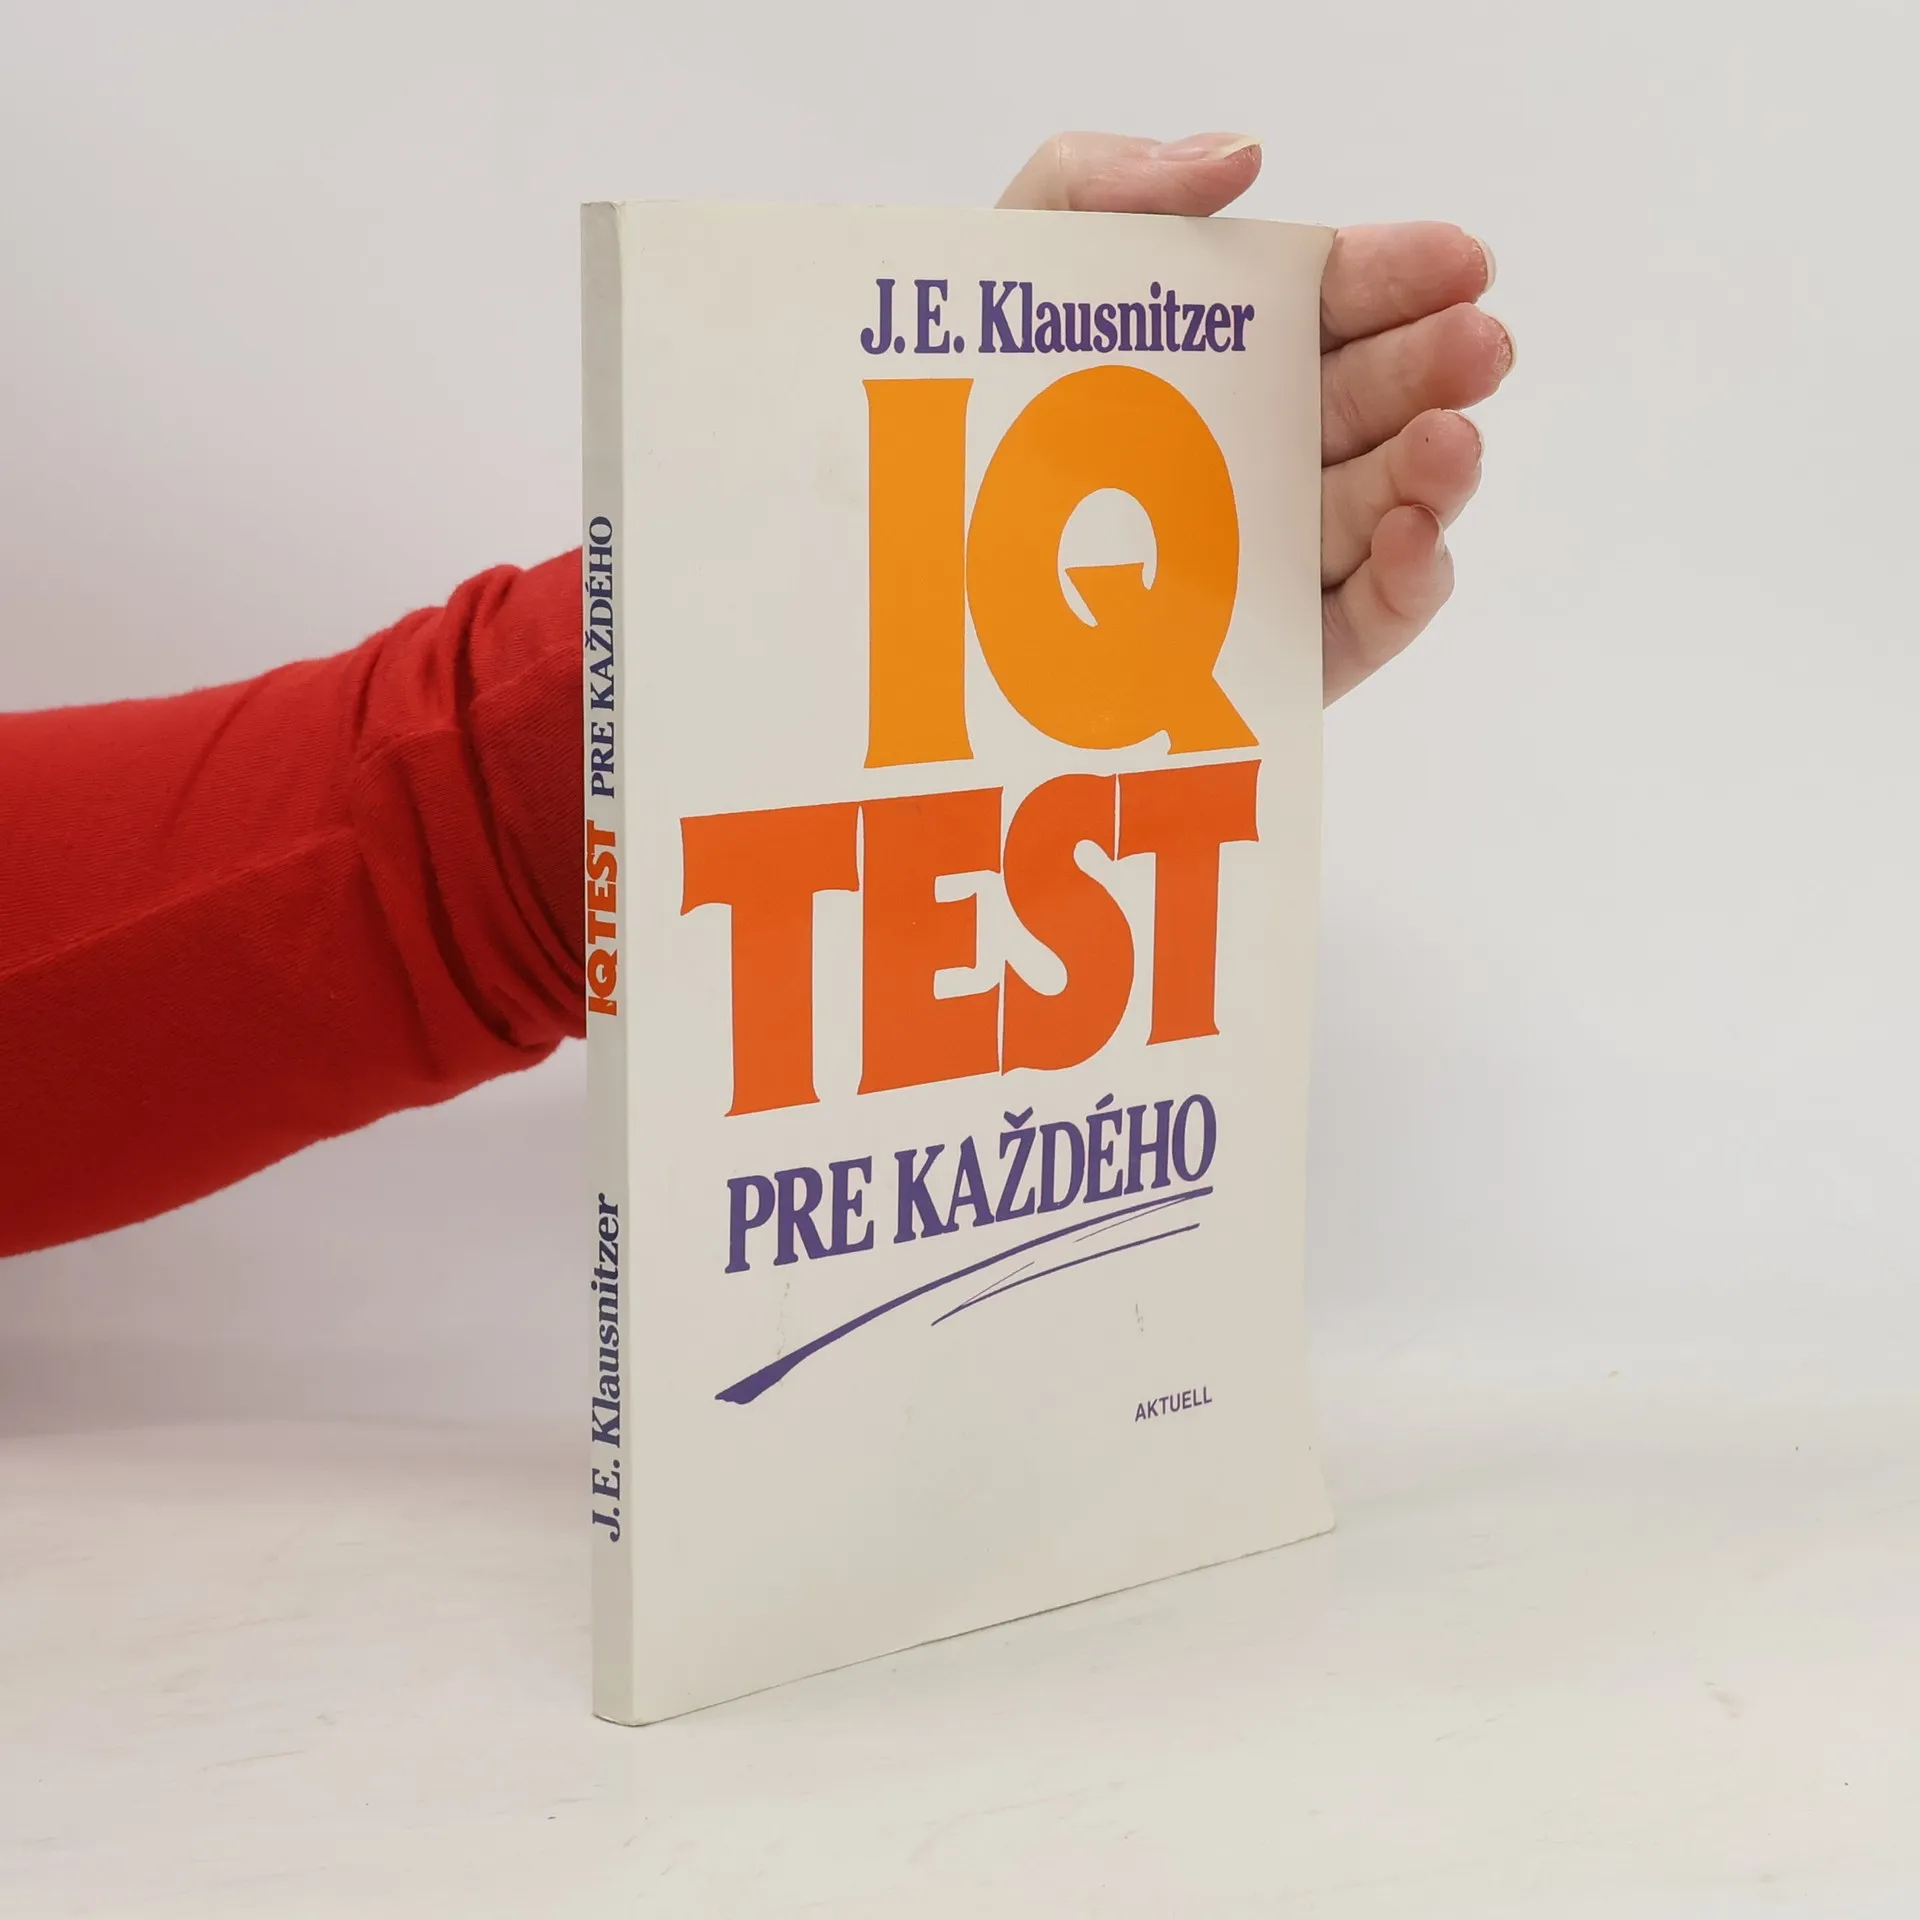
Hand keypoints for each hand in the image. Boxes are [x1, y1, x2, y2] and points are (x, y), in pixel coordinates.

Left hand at [999, 132, 1511, 702]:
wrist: (898, 572)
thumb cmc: (957, 405)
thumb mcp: (1015, 263)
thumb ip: (1108, 182)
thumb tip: (1241, 158)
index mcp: (1232, 351)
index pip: (1339, 300)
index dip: (1404, 275)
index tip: (1457, 260)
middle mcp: (1270, 448)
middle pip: (1379, 402)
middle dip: (1437, 367)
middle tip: (1475, 346)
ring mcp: (1282, 551)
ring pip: (1388, 507)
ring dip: (1434, 473)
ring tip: (1448, 441)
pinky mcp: (1279, 652)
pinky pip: (1364, 620)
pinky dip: (1407, 583)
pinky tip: (1416, 536)